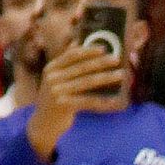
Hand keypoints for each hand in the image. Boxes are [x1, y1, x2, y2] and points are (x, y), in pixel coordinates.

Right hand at [29, 36, 130, 156]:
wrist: (44, 123)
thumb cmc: (54, 98)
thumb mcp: (54, 78)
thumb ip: (65, 62)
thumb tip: (76, 41)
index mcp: (51, 68)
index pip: (71, 55)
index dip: (88, 51)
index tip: (103, 48)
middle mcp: (53, 78)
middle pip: (81, 67)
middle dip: (101, 62)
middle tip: (116, 59)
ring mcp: (58, 92)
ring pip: (87, 82)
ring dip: (106, 77)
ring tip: (120, 74)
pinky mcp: (65, 106)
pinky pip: (89, 101)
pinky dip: (104, 101)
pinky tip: (116, 101)